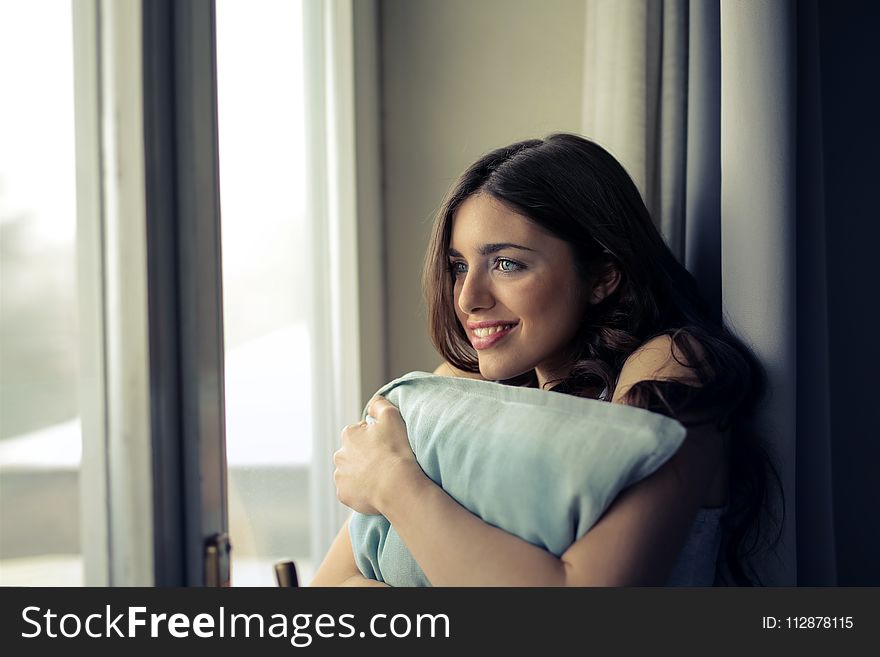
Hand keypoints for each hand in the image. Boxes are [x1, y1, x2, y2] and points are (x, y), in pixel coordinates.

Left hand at [333, 396, 423, 514]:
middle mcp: (339, 454)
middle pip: (354, 453)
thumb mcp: (392, 416)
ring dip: (362, 473)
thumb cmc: (396, 451)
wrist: (397, 486)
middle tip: (385, 462)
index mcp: (349, 434)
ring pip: (351, 472)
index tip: (388, 446)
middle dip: (366, 456)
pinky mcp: (344, 495)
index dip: (376, 439)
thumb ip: (380, 404)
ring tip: (381, 477)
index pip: (361, 433)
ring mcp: (340, 476)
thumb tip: (373, 402)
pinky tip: (376, 489)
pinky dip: (361, 491)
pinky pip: (352, 491)